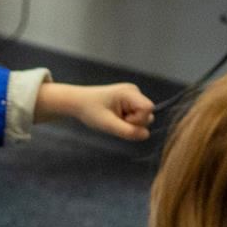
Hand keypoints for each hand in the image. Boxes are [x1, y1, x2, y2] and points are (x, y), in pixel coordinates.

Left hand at [35, 80, 154, 142]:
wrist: (78, 102)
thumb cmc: (91, 111)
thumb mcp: (108, 124)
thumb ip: (128, 131)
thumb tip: (146, 135)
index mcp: (129, 92)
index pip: (148, 108)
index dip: (138, 120)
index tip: (122, 121)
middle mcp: (134, 91)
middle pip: (147, 114)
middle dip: (133, 123)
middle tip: (115, 120)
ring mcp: (132, 96)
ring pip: (143, 117)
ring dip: (130, 123)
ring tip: (114, 119)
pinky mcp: (129, 101)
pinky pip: (136, 116)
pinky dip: (127, 121)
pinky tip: (115, 118)